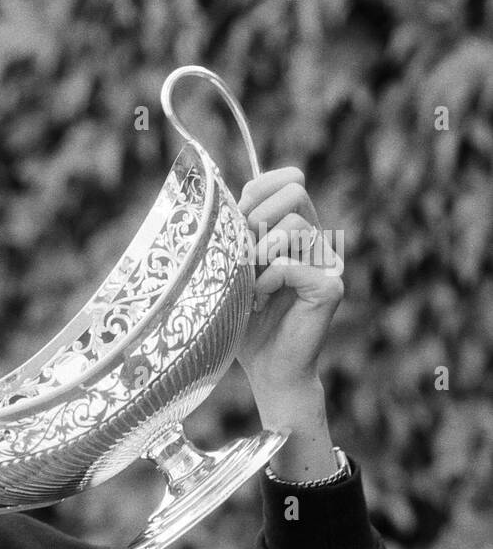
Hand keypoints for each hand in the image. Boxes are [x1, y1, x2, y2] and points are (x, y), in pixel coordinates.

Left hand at [236, 167, 344, 400]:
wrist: (265, 367)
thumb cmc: (243, 319)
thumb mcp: (230, 268)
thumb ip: (234, 233)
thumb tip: (219, 197)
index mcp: (294, 229)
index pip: (288, 181)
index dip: (260, 189)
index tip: (238, 215)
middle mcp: (316, 240)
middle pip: (295, 192)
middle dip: (258, 217)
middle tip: (242, 253)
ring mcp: (326, 262)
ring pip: (296, 224)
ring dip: (261, 250)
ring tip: (248, 280)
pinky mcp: (330, 287)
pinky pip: (294, 264)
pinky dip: (268, 278)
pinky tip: (260, 299)